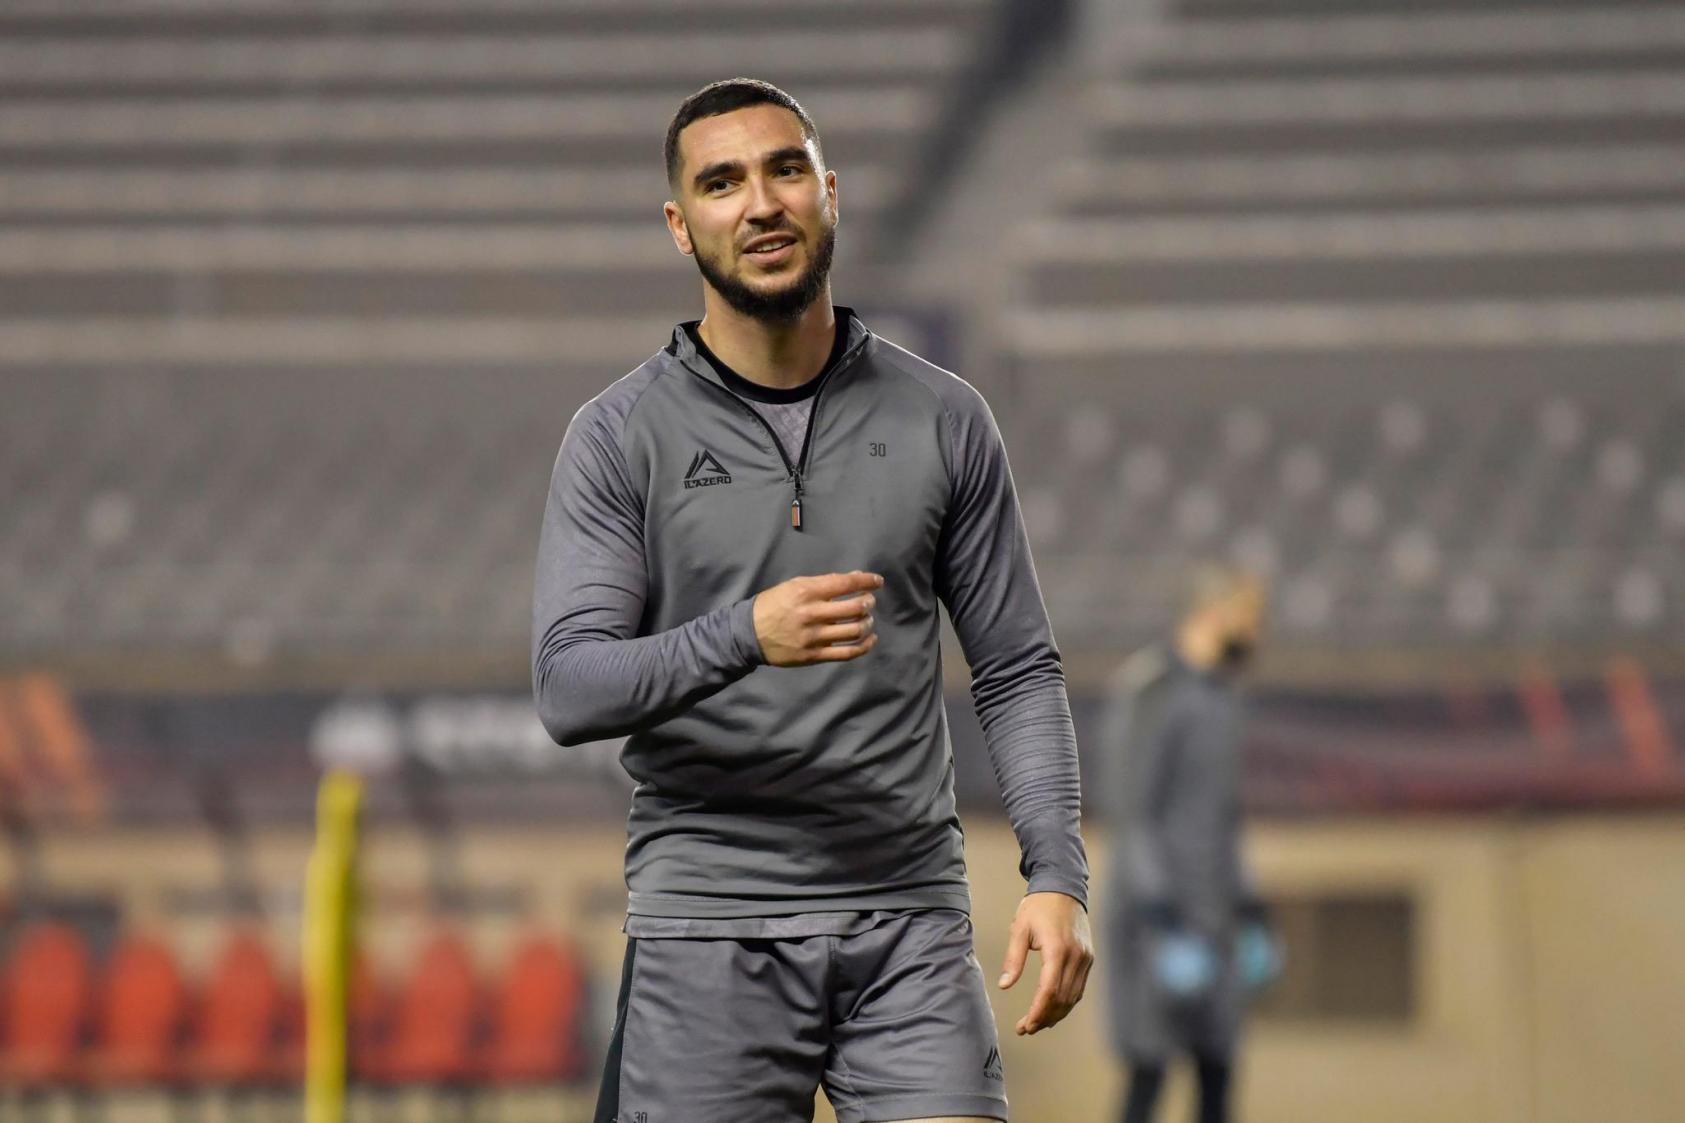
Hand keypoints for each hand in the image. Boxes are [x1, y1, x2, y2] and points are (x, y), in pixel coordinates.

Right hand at [752, 571, 882, 666]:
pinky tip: (870, 639)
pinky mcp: (814, 656)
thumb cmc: (773, 605)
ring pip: (854, 631)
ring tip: (867, 619)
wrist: (749, 634)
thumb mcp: (794, 586)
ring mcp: (814, 637)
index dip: (867, 581)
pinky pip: (847, 653)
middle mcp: (812, 614)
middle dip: (868, 603)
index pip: (845, 584)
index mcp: (806, 592)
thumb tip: (855, 578)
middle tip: (869, 602)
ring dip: (867, 623)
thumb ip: (825, 583)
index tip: (877, 581)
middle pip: (855, 608)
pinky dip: (864, 646)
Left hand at [997, 892, 1093, 1035]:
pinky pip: (1079, 988)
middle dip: (1044, 1017)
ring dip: (1056, 1014)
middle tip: (1026, 1028)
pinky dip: (1066, 1002)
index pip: (1049, 991)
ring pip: (1073, 997)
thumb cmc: (1038, 906)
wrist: (1064, 887)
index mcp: (1057, 949)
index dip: (1038, 1012)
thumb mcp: (1020, 928)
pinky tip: (1052, 1009)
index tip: (1025, 1025)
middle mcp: (1076, 957)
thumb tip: (1004, 986)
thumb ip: (1013, 959)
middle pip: (1063, 999)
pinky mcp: (1089, 958)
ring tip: (1037, 1023)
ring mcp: (1085, 959)